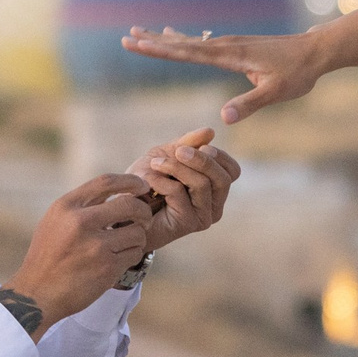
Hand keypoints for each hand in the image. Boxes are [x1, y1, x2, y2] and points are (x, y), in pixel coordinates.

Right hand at [0, 174, 156, 334]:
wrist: (37, 294)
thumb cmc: (47, 256)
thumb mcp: (54, 221)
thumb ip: (81, 206)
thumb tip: (117, 193)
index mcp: (66, 206)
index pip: (106, 182)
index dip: (130, 181)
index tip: (142, 187)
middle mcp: (81, 222)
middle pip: (130, 204)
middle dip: (143, 211)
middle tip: (144, 219)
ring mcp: (96, 246)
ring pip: (137, 232)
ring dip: (138, 238)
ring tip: (125, 244)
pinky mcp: (107, 268)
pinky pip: (135, 254)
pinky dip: (132, 255)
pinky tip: (119, 259)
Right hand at [117, 26, 327, 124]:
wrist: (316, 51)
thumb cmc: (298, 73)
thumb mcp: (276, 93)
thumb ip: (249, 104)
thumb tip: (222, 118)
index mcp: (231, 55)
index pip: (189, 53)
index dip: (162, 50)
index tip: (139, 44)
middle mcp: (226, 45)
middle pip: (182, 44)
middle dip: (154, 42)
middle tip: (126, 37)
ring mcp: (230, 44)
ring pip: (189, 42)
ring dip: (163, 38)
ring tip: (139, 32)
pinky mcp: (235, 47)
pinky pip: (201, 43)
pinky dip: (182, 39)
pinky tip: (173, 35)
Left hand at [126, 129, 239, 251]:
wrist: (125, 210)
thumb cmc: (147, 182)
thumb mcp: (166, 155)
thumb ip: (187, 143)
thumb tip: (210, 132)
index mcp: (215, 189)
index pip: (232, 171)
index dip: (218, 154)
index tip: (196, 145)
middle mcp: (214, 206)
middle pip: (223, 178)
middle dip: (201, 159)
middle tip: (178, 151)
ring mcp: (203, 217)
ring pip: (202, 184)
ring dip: (177, 168)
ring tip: (156, 163)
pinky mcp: (187, 224)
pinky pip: (180, 194)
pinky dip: (162, 181)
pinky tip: (149, 182)